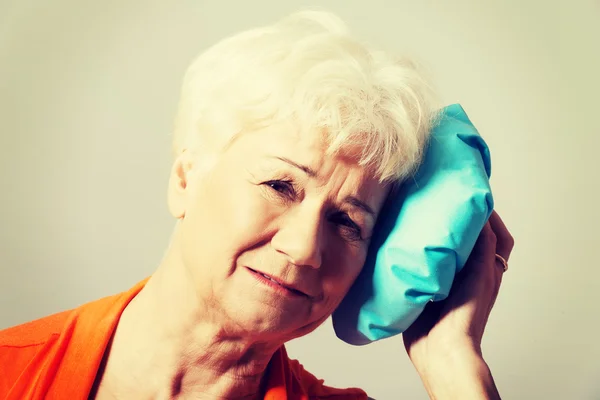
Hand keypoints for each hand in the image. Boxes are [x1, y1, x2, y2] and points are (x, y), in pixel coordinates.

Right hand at [402, 210, 513, 396]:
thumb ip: (482, 245)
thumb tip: (483, 213)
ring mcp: (443, 281)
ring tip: (419, 218)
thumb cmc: (466, 316)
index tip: (473, 196)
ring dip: (432, 237)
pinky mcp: (423, 289)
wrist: (441, 350)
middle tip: (440, 203)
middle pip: (464, 239)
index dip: (488, 216)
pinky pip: (419, 265)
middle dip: (454, 221)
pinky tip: (403, 243)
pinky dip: (414, 254)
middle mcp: (466, 273)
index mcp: (486, 270)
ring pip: (440, 251)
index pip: (493, 236)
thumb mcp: (481, 274)